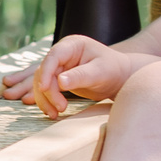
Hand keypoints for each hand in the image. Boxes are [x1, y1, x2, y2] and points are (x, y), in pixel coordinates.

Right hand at [0, 36, 139, 115]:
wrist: (120, 78)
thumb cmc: (113, 70)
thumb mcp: (99, 72)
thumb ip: (80, 76)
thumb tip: (59, 82)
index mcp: (72, 45)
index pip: (53, 56)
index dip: (46, 72)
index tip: (44, 88)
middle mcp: (62, 54)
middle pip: (44, 72)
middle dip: (47, 92)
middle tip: (59, 109)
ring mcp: (59, 67)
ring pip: (41, 83)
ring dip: (44, 99)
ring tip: (54, 114)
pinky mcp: (58, 79)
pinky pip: (46, 90)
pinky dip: (46, 101)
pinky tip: (50, 111)